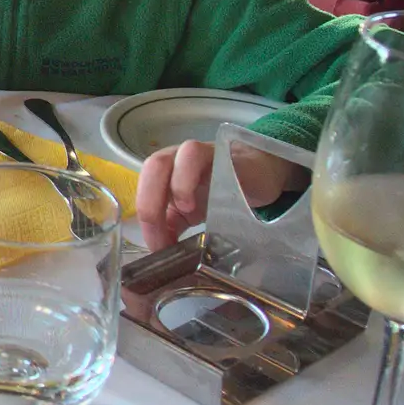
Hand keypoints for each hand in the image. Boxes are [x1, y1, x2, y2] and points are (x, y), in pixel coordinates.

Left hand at [136, 139, 305, 249]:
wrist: (261, 174)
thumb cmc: (222, 192)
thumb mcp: (192, 215)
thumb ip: (173, 229)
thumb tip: (159, 252)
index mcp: (161, 179)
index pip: (143, 193)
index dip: (148, 222)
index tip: (159, 248)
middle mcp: (170, 162)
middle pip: (147, 172)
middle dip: (147, 203)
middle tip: (161, 231)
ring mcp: (189, 155)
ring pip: (162, 160)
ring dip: (169, 187)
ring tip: (184, 210)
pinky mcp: (214, 151)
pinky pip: (193, 155)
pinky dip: (188, 175)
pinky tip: (202, 196)